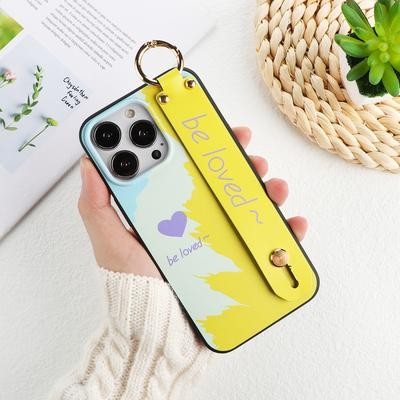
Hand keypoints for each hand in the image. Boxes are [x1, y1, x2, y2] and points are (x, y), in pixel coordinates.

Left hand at [78, 127, 307, 278]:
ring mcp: (218, 240)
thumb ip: (98, 205)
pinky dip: (283, 231)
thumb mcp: (110, 243)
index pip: (185, 168)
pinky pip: (264, 243)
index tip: (208, 128)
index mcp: (168, 210)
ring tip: (274, 186)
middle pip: (222, 182)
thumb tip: (90, 162)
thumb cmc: (134, 286)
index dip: (198, 145)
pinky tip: (292, 223)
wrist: (157, 331)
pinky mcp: (236, 262)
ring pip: (247, 206)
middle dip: (238, 161)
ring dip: (266, 189)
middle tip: (248, 151)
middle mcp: (195, 220)